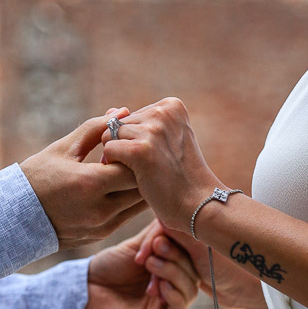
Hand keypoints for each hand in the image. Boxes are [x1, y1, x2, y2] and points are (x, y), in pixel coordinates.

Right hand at [20, 109, 147, 249]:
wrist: (13, 216)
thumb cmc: (37, 176)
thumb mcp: (64, 147)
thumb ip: (96, 128)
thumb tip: (122, 112)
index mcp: (89, 184)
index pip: (134, 167)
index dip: (136, 153)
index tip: (130, 143)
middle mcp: (99, 210)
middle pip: (142, 188)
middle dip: (143, 170)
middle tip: (139, 155)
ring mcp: (102, 226)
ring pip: (138, 205)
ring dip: (140, 187)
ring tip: (134, 169)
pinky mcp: (101, 235)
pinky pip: (127, 216)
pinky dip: (129, 200)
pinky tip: (122, 186)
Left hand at [79, 221, 200, 308]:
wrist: (85, 291)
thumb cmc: (109, 268)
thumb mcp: (136, 246)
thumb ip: (158, 233)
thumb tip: (176, 216)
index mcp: (173, 268)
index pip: (193, 256)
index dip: (184, 243)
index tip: (164, 232)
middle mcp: (175, 288)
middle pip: (193, 273)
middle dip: (176, 257)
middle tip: (157, 246)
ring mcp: (168, 308)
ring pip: (190, 291)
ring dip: (173, 273)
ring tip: (150, 263)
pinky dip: (174, 297)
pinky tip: (160, 286)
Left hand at [101, 98, 220, 231]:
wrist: (199, 203)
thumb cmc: (179, 174)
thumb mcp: (166, 139)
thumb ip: (140, 122)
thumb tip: (110, 111)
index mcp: (171, 105)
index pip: (131, 116)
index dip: (135, 139)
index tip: (158, 154)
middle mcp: (162, 112)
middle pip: (119, 124)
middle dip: (125, 146)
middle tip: (150, 166)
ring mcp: (152, 130)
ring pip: (110, 135)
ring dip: (119, 157)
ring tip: (144, 171)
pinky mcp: (140, 149)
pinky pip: (108, 150)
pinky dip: (114, 166)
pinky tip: (136, 176)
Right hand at [136, 220, 268, 308]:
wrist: (243, 291)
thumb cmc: (227, 267)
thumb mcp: (200, 250)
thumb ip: (181, 233)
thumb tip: (160, 214)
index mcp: (193, 221)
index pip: (162, 226)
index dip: (150, 241)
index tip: (141, 258)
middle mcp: (189, 232)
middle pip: (160, 241)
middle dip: (151, 257)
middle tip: (145, 271)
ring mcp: (187, 249)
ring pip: (162, 258)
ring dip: (156, 272)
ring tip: (152, 289)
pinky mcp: (187, 264)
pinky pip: (168, 270)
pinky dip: (161, 280)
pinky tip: (157, 291)